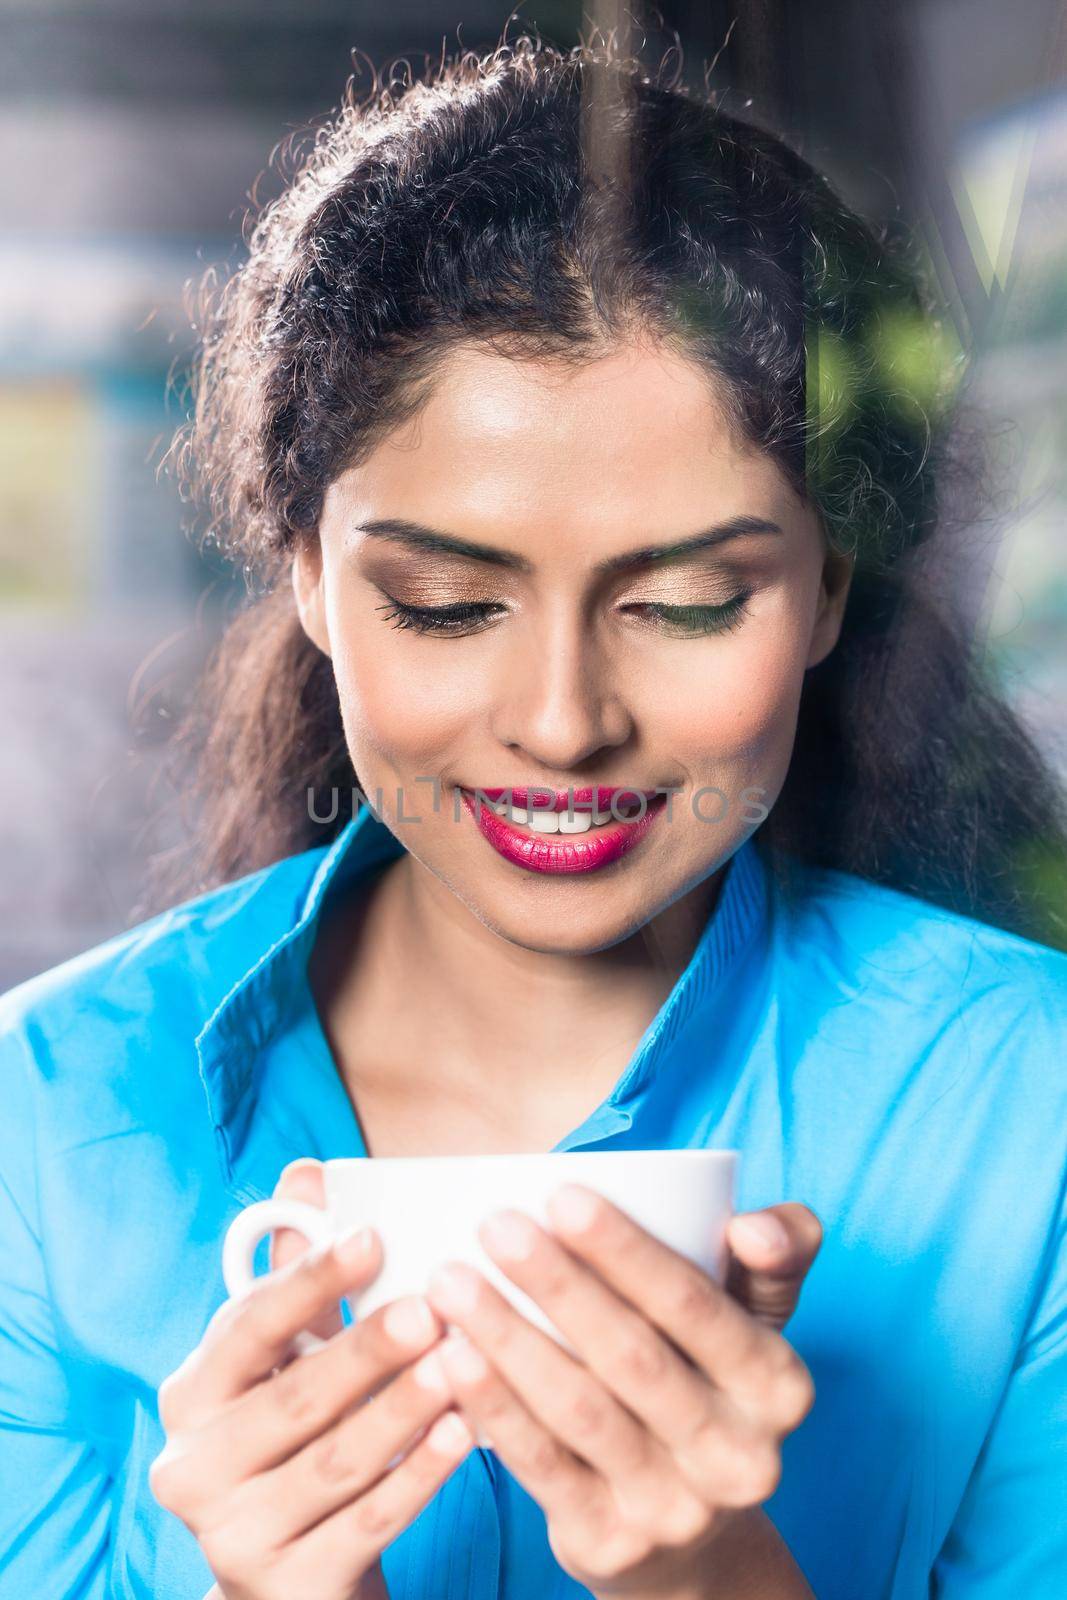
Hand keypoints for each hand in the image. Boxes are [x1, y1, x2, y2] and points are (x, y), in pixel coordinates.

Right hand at [150, 1159, 472, 1599]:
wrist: (294, 1574)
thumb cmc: (299, 1436)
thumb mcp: (290, 1357)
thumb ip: (300, 1272)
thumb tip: (306, 1173)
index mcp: (191, 1394)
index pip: (247, 1326)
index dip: (309, 1279)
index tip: (373, 1237)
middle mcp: (194, 1467)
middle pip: (293, 1400)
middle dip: (367, 1349)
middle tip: (435, 1306)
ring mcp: (235, 1535)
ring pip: (335, 1462)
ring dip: (402, 1408)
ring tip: (461, 1362)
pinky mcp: (289, 1588)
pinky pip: (367, 1524)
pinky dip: (420, 1475)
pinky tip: (466, 1432)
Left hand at [424, 1187, 819, 1599]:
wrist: (695, 1543)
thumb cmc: (710, 1385)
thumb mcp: (757, 1320)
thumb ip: (779, 1253)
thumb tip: (752, 1227)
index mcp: (778, 1385)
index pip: (695, 1305)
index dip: (626, 1250)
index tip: (560, 1194)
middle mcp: (738, 1455)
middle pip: (632, 1355)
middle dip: (557, 1283)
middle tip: (494, 1226)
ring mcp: (675, 1509)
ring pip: (579, 1410)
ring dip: (509, 1338)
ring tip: (452, 1281)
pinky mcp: (610, 1545)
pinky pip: (542, 1466)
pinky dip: (494, 1407)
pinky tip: (451, 1357)